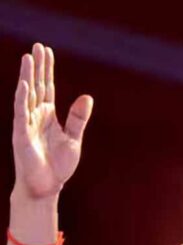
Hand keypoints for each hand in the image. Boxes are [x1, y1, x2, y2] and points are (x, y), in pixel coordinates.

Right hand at [12, 43, 92, 200]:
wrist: (47, 186)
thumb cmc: (59, 165)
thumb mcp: (73, 138)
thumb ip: (78, 118)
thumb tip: (87, 97)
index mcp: (49, 116)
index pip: (47, 87)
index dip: (47, 69)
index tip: (47, 51)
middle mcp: (36, 116)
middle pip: (36, 86)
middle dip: (37, 66)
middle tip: (37, 46)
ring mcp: (27, 124)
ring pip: (26, 95)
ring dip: (27, 76)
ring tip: (28, 57)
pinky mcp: (21, 135)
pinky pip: (21, 113)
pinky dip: (22, 98)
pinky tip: (24, 83)